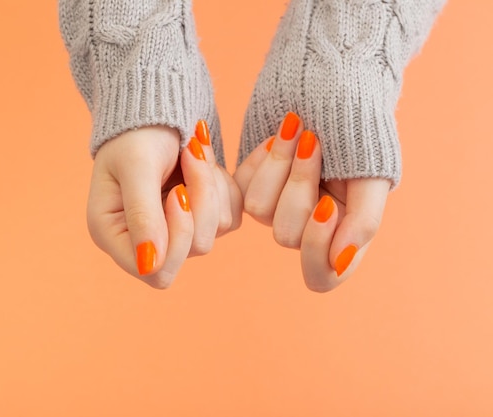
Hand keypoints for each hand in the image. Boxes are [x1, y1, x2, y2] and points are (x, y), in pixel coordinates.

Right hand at [87, 122, 241, 288]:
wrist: (156, 106)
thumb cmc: (136, 132)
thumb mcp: (136, 167)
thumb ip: (142, 216)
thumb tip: (150, 265)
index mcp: (112, 234)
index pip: (154, 271)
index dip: (175, 237)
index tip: (177, 193)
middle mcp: (143, 240)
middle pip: (190, 251)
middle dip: (199, 204)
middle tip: (190, 157)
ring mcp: (174, 231)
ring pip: (215, 231)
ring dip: (210, 186)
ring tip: (193, 151)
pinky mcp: (200, 217)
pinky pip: (229, 215)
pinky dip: (223, 186)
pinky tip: (202, 161)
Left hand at [234, 112, 389, 291]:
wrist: (330, 77)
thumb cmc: (359, 124)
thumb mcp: (372, 171)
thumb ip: (364, 220)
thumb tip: (342, 261)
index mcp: (344, 230)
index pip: (321, 275)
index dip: (316, 248)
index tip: (326, 205)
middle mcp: (310, 224)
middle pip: (286, 235)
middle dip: (300, 184)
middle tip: (315, 143)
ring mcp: (279, 204)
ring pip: (260, 209)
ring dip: (280, 164)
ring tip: (299, 129)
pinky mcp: (255, 182)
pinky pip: (242, 185)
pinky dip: (263, 156)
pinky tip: (281, 132)